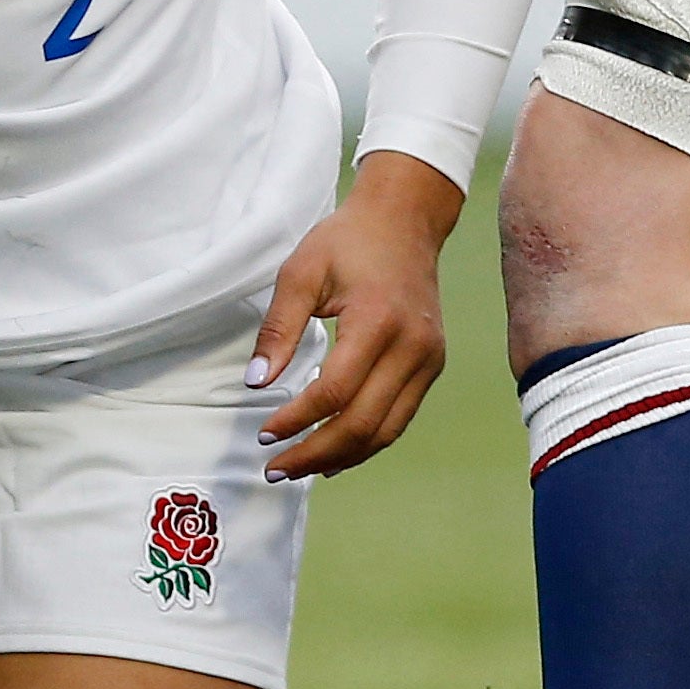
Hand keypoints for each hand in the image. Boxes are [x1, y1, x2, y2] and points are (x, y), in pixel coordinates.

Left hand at [248, 151, 459, 479]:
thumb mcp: (301, 273)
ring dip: (341, 457)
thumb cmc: (348, 241)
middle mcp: (412, 347)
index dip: (296, 420)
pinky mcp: (432, 365)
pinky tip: (336, 454)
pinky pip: (399, 418)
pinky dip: (366, 441)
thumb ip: (278, 329)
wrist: (404, 221)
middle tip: (275, 468)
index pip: (333, 392)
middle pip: (362, 424)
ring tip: (300, 468)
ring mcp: (429, 360)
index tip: (264, 434)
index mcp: (378, 322)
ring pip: (385, 431)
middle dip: (315, 453)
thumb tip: (257, 382)